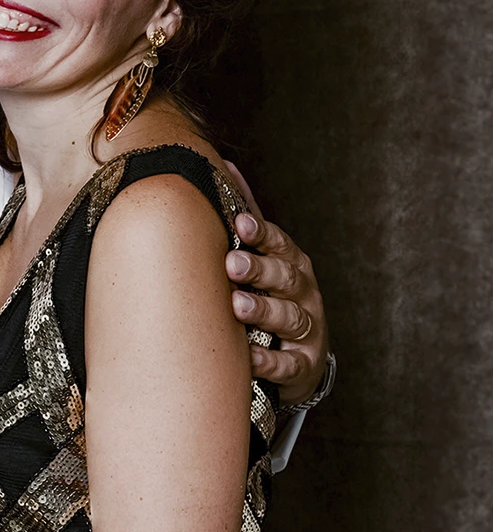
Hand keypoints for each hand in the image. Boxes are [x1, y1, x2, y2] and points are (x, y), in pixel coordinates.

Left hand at [223, 162, 330, 405]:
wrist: (299, 360)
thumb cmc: (273, 299)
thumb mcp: (265, 259)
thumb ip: (247, 217)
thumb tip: (224, 164)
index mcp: (292, 264)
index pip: (280, 244)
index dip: (262, 234)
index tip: (240, 224)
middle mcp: (303, 293)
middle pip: (286, 278)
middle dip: (260, 269)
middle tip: (231, 263)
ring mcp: (307, 330)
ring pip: (289, 318)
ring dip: (263, 310)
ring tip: (237, 305)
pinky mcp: (303, 366)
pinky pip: (287, 364)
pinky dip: (268, 360)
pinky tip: (247, 355)